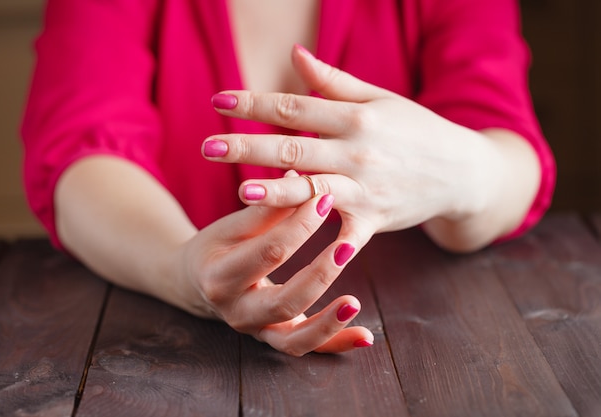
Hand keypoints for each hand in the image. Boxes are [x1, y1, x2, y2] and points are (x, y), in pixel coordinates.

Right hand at [173, 181, 372, 355]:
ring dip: (328, 323)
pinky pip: (307, 348)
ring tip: (354, 302)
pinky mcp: (273, 339)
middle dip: (318, 274)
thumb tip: (302, 179)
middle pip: (282, 301)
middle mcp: (236, 312)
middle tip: (346, 247)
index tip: (326, 199)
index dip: (300, 226)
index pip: (268, 252)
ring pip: (293, 340)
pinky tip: (366, 336)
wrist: (196, 281)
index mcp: (219, 276)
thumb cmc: (218, 245)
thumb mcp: (233, 226)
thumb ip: (267, 209)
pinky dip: (336, 343)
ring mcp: (255, 331)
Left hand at [202, 45, 496, 251]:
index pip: (295, 106)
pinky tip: (294, 248)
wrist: (461, 171)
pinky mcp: (374, 221)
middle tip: (208, 147)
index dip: (255, 103)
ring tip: (241, 192)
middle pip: (294, 147)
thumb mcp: (380, 99)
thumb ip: (333, 82)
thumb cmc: (415, 131)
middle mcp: (358, 152)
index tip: (218, 100)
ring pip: (314, 191)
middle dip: (249, 147)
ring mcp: (366, 189)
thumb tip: (294, 55)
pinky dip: (323, 243)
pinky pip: (344, 234)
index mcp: (356, 117)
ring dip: (277, 193)